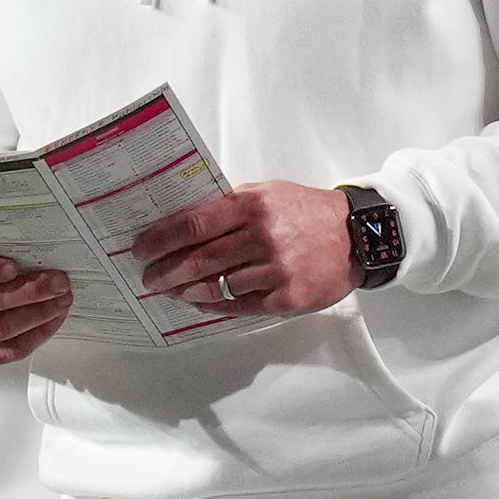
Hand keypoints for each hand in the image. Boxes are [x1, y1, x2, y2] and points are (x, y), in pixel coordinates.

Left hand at [133, 182, 356, 316]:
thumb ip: (230, 204)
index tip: (140, 249)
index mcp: (252, 206)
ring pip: (216, 287)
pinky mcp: (286, 299)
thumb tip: (185, 217)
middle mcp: (262, 238)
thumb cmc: (307, 212)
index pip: (193, 224)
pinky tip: (199, 302)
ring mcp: (275, 271)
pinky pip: (239, 306)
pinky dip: (214, 305)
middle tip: (148, 277)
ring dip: (186, 291)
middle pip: (198, 260)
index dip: (161, 239)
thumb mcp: (268, 192)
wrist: (358, 236)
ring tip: (170, 290)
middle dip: (165, 271)